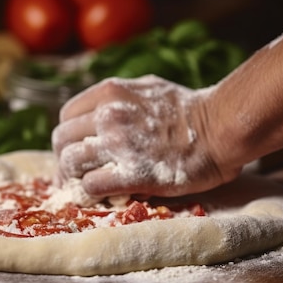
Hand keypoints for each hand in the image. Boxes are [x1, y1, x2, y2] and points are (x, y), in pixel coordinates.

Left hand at [52, 75, 239, 197]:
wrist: (221, 128)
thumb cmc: (189, 110)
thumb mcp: (147, 89)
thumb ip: (119, 99)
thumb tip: (99, 111)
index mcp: (110, 93)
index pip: (66, 115)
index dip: (69, 135)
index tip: (77, 148)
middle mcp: (108, 115)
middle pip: (61, 140)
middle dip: (65, 159)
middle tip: (74, 173)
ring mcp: (118, 145)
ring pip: (70, 163)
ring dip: (74, 178)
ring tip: (86, 186)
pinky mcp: (132, 174)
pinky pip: (91, 186)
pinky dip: (91, 192)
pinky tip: (103, 193)